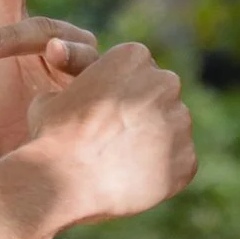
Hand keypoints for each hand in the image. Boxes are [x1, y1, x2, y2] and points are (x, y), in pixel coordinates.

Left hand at [0, 0, 100, 166]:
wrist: (14, 153)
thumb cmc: (9, 94)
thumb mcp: (2, 41)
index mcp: (68, 43)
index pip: (45, 30)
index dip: (14, 35)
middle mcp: (89, 70)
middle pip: (82, 55)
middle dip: (68, 54)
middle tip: (52, 51)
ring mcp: (96, 104)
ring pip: (100, 90)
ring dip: (86, 92)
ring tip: (62, 100)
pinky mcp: (98, 136)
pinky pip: (103, 129)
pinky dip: (91, 132)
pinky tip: (74, 141)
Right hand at [23, 40, 196, 224]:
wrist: (64, 180)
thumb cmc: (52, 136)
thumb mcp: (51, 97)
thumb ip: (74, 90)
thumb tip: (71, 97)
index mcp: (134, 56)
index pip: (139, 70)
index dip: (121, 92)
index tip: (106, 111)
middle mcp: (165, 82)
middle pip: (161, 95)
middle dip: (144, 113)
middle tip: (116, 138)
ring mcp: (180, 121)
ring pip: (172, 130)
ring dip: (154, 143)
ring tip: (121, 164)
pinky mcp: (188, 159)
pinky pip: (178, 164)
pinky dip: (161, 173)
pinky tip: (132, 182)